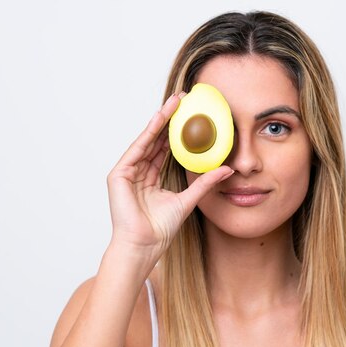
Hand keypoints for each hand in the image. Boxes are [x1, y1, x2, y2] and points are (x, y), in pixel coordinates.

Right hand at [106, 93, 232, 253]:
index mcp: (151, 178)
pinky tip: (159, 120)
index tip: (191, 116)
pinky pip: (136, 150)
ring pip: (147, 141)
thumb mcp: (188, 199)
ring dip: (160, 121)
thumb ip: (204, 183)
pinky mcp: (118, 175)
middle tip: (183, 101)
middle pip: (156, 141)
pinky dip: (148, 134)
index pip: (165, 149)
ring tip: (174, 104)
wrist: (144, 245)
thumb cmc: (160, 229)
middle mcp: (138, 172)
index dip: (177, 132)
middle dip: (169, 120)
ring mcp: (127, 173)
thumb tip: (226, 170)